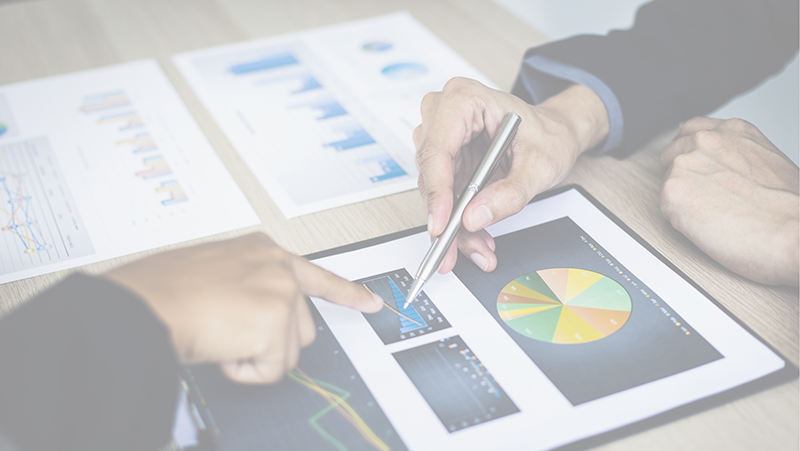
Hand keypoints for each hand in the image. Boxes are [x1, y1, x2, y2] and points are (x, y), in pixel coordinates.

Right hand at [103, 233, 382, 382]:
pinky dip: (244, 371)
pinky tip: (220, 348)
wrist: (140, 306)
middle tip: (230, 334)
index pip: (316, 274)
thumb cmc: (159, 291)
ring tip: (218, 336)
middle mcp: (277, 266)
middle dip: (271, 341)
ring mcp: (280, 292)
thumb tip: (250, 315)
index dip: (346, 292)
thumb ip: (244, 285)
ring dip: (254, 355)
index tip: (370, 301)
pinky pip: (271, 371)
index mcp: (260, 251)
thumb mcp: (211, 273)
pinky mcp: (276, 322)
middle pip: (301, 326)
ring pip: (288, 351)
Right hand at [414, 78, 608, 272]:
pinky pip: (443, 195)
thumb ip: (510, 193)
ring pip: (434, 191)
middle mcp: (445, 114)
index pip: (437, 150)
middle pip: (431, 174)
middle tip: (455, 250)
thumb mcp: (540, 164)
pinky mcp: (446, 159)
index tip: (441, 225)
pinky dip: (457, 220)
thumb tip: (475, 217)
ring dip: (452, 224)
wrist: (556, 134)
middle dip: (445, 218)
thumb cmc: (549, 134)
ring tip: (478, 246)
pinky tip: (474, 237)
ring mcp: (442, 137)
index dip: (436, 192)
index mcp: (465, 99)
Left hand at [660, 117, 798, 285]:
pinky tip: (706, 226)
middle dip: (683, 174)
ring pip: (667, 181)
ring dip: (682, 197)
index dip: (692, 152)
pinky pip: (665, 207)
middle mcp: (705, 140)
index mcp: (732, 131)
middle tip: (702, 197)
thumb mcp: (768, 162)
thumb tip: (725, 168)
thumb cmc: (789, 208)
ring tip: (711, 215)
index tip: (698, 168)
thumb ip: (738, 156)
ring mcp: (685, 163)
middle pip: (672, 153)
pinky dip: (679, 219)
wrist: (793, 232)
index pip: (692, 130)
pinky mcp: (673, 191)